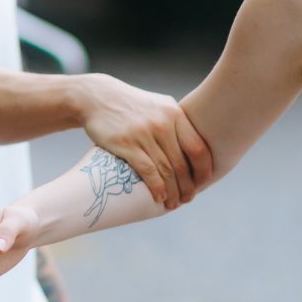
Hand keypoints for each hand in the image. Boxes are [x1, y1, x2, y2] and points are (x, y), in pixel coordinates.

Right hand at [77, 74, 212, 209]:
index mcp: (174, 114)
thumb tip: (197, 146)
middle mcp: (162, 123)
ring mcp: (144, 134)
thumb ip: (178, 123)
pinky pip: (147, 171)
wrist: (98, 97)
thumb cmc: (132, 104)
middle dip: (188, 186)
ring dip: (172, 192)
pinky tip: (159, 197)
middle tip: (189, 198)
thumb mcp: (159, 105)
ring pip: (166, 170)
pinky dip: (156, 188)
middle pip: (182, 163)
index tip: (204, 183)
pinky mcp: (125, 144)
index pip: (198, 147)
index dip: (204, 169)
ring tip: (174, 203)